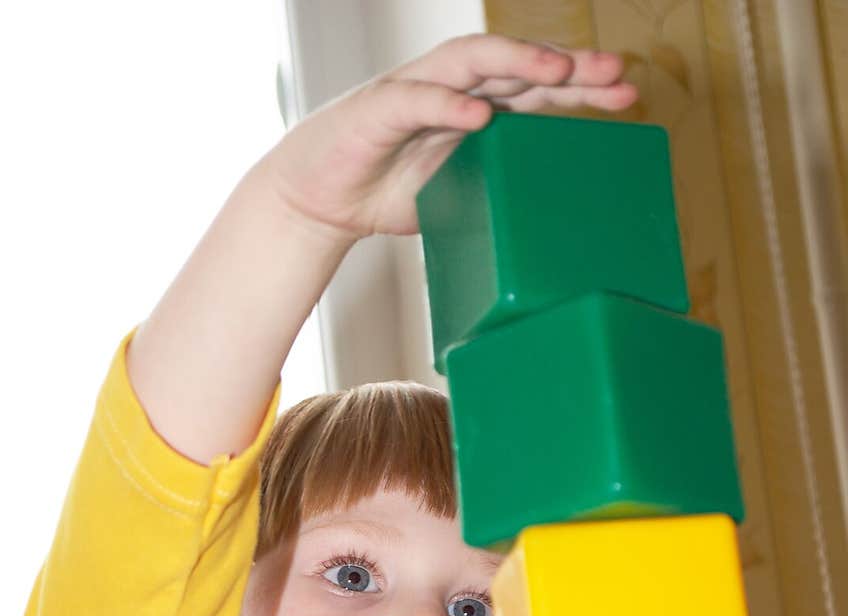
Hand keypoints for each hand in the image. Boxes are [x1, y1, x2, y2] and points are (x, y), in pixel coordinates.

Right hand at [264, 32, 638, 241]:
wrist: (315, 202)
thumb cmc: (385, 195)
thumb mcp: (454, 197)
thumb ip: (494, 194)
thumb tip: (547, 229)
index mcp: (472, 110)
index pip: (535, 89)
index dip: (580, 88)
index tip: (626, 97)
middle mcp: (450, 91)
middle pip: (516, 66)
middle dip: (566, 66)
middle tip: (612, 72)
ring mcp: (414, 93)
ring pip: (471, 62)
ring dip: (515, 62)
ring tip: (555, 69)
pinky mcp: (376, 111)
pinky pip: (415, 99)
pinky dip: (446, 103)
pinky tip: (478, 112)